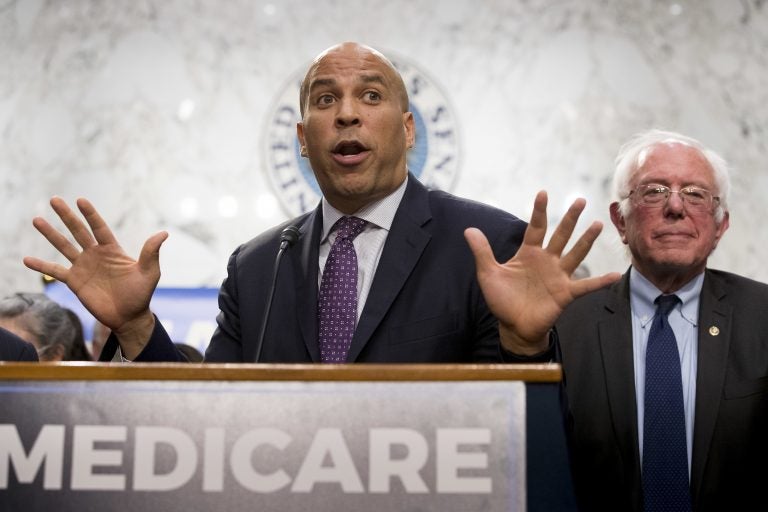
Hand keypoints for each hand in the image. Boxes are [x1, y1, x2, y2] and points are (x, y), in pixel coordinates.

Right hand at [23, 197, 167, 357]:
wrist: (129, 317)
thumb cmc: (141, 294)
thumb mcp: (149, 273)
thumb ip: (151, 253)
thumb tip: (164, 233)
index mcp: (112, 250)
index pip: (99, 228)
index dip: (90, 215)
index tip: (80, 200)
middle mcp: (96, 255)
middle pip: (78, 231)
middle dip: (67, 216)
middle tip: (54, 199)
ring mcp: (83, 267)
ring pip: (64, 246)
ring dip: (50, 234)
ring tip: (37, 220)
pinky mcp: (74, 282)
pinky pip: (55, 271)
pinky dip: (41, 265)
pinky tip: (26, 259)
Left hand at [465, 191, 620, 354]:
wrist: (513, 326)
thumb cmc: (502, 299)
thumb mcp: (488, 273)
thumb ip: (482, 252)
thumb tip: (468, 229)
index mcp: (528, 253)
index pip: (536, 227)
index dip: (539, 211)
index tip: (543, 192)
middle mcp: (547, 261)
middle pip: (561, 235)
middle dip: (570, 218)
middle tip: (580, 200)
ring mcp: (558, 276)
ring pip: (576, 254)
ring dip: (586, 240)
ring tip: (598, 224)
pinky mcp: (566, 293)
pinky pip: (586, 286)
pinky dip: (600, 281)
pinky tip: (614, 274)